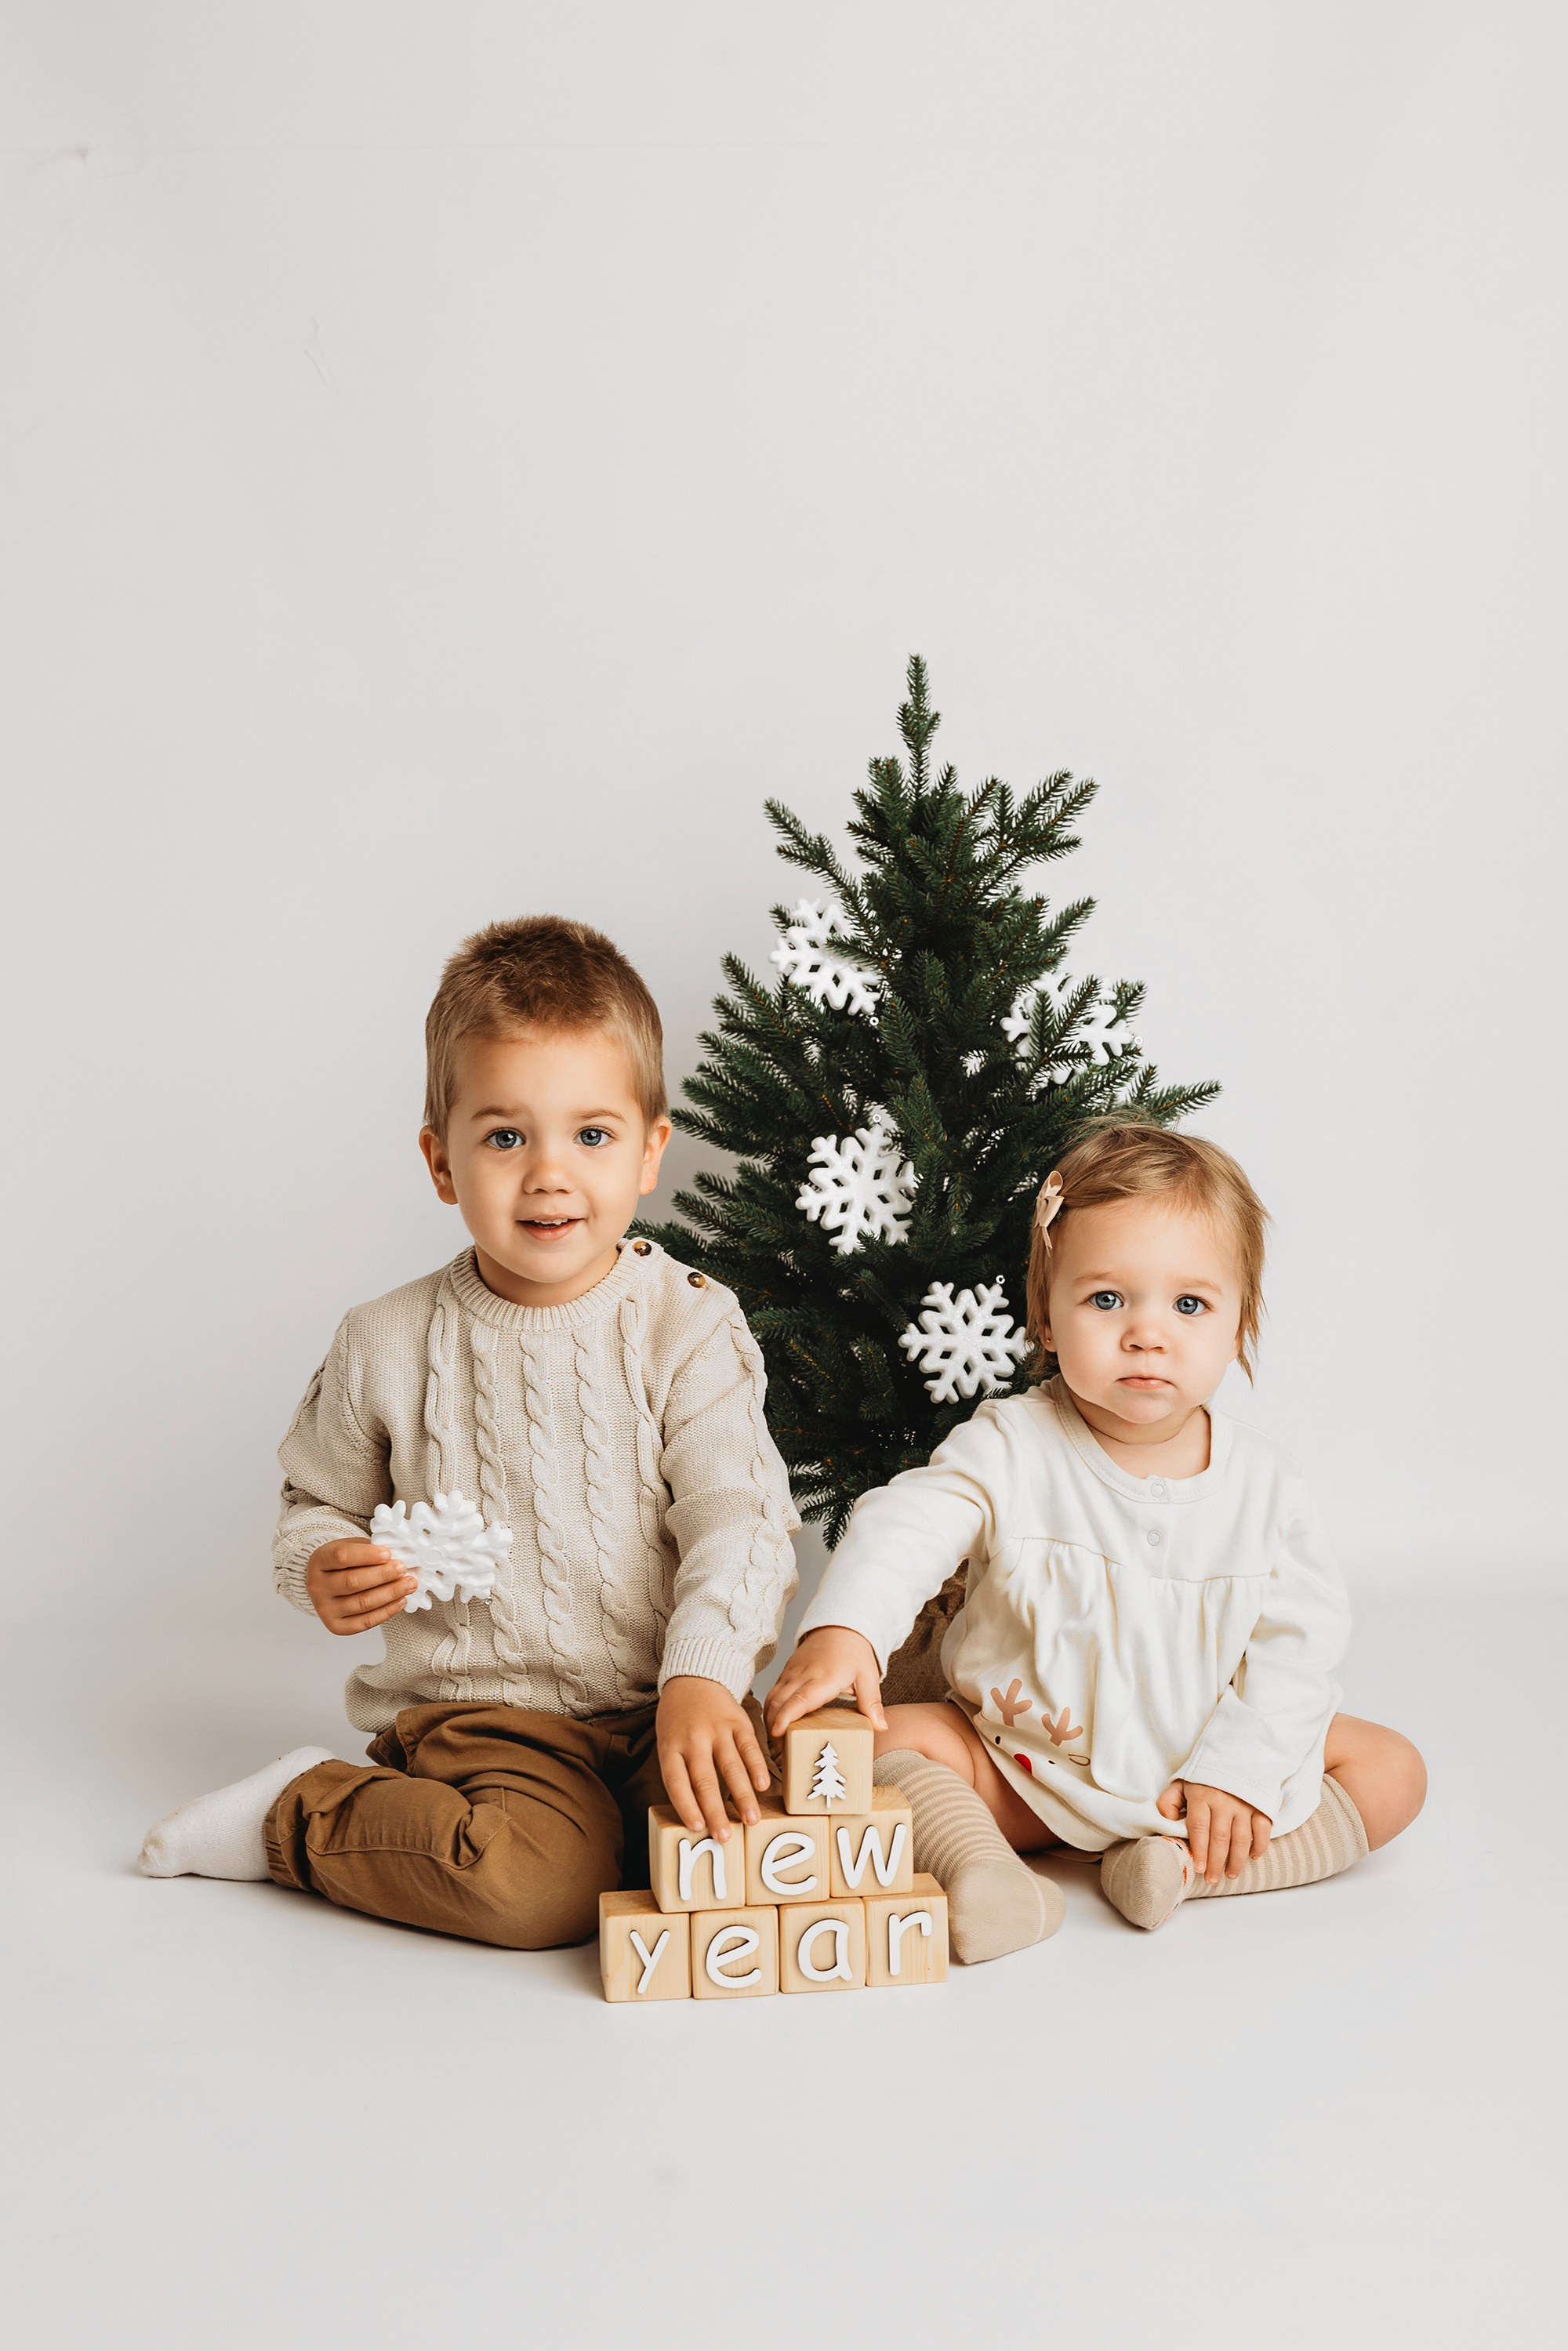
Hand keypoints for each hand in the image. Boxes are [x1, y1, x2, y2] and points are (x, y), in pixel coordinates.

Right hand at [305, 1538, 417, 1634]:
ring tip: (409, 1584)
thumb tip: (399, 1555)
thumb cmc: (344, 1563)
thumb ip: (371, 1550)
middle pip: (352, 1582)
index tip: (388, 1553)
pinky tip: (401, 1601)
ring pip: (361, 1603)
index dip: (367, 1555)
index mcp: (319, 1561)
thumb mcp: (351, 1547)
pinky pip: (365, 1622)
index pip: (342, 1556)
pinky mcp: (337, 1626)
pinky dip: (386, 1612)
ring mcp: (325, 1609)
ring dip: (390, 1594)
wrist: (328, 1583)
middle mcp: (318, 1587)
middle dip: (382, 1575)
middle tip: (403, 1569)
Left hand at [657, 1677, 771, 1843]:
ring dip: (742, 1796)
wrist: (694, 1678)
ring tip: (751, 1819)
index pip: (676, 1782)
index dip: (687, 1806)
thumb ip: (680, 1772)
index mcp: (671, 1747)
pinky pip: (749, 1748)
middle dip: (715, 1811)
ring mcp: (717, 1729)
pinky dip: (757, 1768)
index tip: (697, 1828)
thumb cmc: (678, 1720)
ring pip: (731, 1767)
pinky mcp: (738, 1722)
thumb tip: (698, 1813)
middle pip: (704, 1780)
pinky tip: (763, 1786)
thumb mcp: (668, 1743)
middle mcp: (693, 1739)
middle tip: (725, 1837)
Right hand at [764, 1625, 886, 1743]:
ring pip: (771, 1698)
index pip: (799, 1700)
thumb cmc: (854, 1652)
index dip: (785, 1717)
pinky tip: (775, 1726)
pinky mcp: (787, 1672)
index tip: (777, 1734)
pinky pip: (773, 1692)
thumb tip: (881, 1727)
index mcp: (823, 1678)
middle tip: (780, 1754)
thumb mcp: (868, 1676)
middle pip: (778, 1702)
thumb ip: (872, 1703)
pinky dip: (770, 1710)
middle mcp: (802, 1675)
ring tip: (777, 1745)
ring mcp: (791, 1672)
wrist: (840, 1626)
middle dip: (773, 1729)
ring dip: (769, 1721)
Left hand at [1156, 1779, 1271, 1882]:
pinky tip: (1253, 1857)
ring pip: (1241, 1838)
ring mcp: (1244, 1804)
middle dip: (1215, 1862)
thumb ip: (1169, 1802)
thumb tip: (1165, 1822)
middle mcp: (1224, 1801)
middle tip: (1211, 1879)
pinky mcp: (1261, 1805)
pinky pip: (1262, 1830)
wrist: (1236, 1752)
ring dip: (1236, 1860)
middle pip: (1219, 1838)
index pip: (1199, 1828)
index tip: (1198, 1868)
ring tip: (1230, 1874)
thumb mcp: (1182, 1782)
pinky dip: (1259, 1845)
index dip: (1199, 1850)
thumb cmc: (1205, 1775)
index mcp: (1202, 1795)